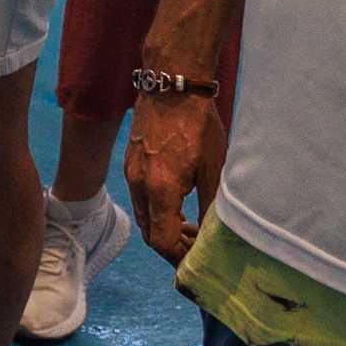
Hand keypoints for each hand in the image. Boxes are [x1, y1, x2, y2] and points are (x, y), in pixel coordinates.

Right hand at [128, 88, 227, 262]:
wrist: (172, 84)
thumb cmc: (198, 124)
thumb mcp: (214, 169)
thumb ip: (211, 207)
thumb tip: (214, 238)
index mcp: (160, 190)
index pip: (162, 242)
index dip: (179, 258)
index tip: (197, 262)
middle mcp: (140, 185)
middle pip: (150, 234)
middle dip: (172, 246)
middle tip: (197, 246)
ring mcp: (132, 172)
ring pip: (144, 216)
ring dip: (164, 227)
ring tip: (191, 225)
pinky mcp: (132, 161)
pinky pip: (141, 197)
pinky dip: (157, 209)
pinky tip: (179, 201)